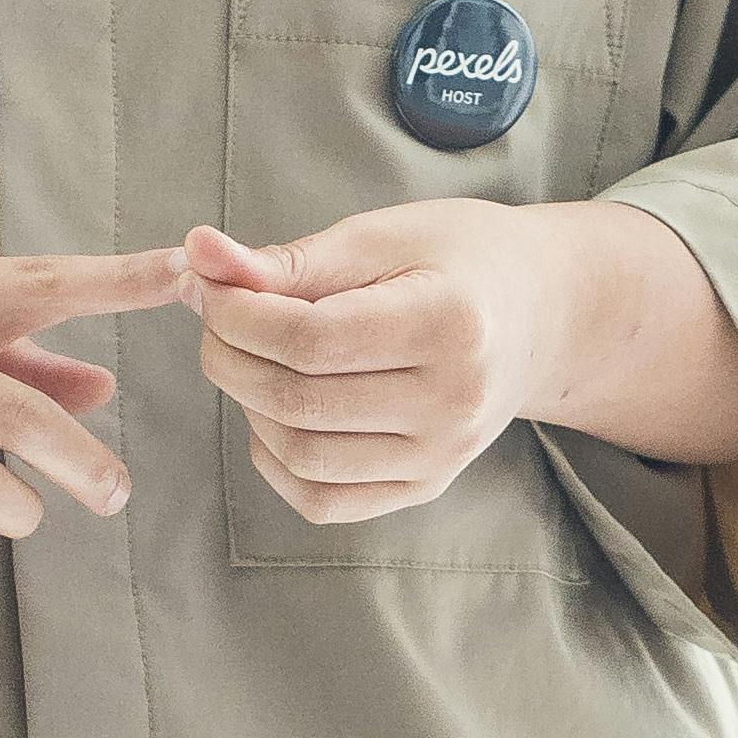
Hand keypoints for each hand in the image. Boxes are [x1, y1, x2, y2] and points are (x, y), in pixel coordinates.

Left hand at [182, 205, 568, 525]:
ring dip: (247, 405)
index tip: (209, 286)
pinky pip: (323, 500)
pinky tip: (273, 411)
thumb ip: (288, 259)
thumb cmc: (457, 260)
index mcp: (451, 325)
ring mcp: (443, 457)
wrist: (539, 314)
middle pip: (298, 399)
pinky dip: (276, 459)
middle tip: (216, 316)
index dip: (237, 315)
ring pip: (301, 455)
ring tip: (249, 357)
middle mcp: (455, 403)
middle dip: (228, 355)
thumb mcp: (380, 237)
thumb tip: (198, 255)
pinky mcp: (427, 487)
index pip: (310, 339)